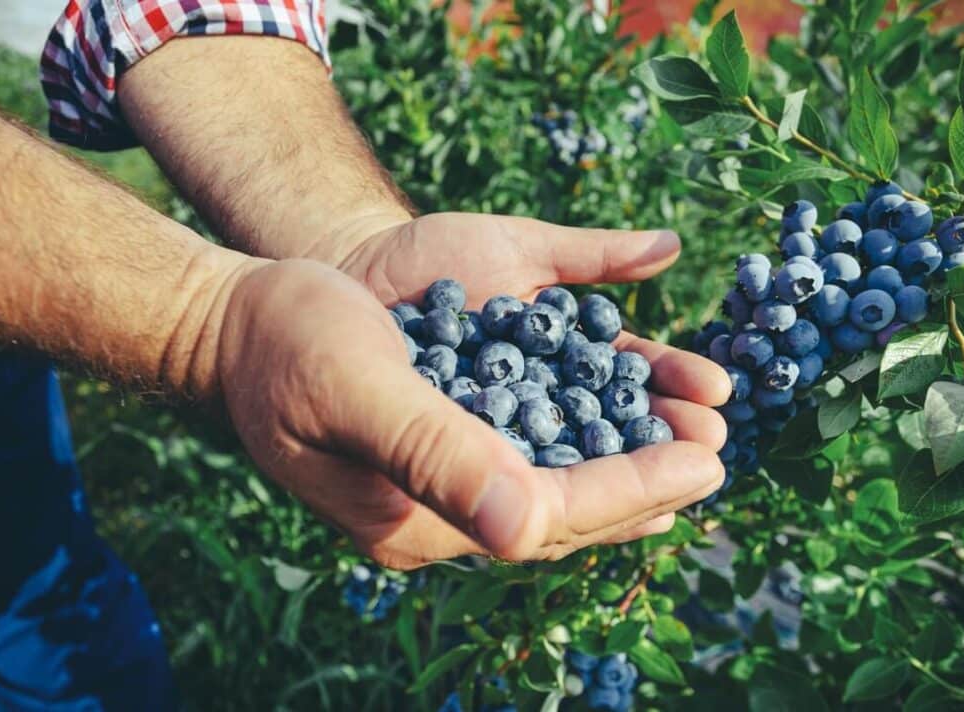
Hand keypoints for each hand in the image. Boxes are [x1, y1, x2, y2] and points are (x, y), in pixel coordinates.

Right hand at [214, 234, 726, 571]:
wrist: (242, 325)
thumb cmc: (288, 342)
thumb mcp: (356, 385)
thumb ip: (435, 454)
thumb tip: (527, 525)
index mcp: (412, 518)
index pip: (545, 518)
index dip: (630, 491)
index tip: (707, 464)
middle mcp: (433, 515)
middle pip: (561, 515)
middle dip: (645, 487)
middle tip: (721, 460)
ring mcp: (437, 487)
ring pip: (552, 492)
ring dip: (626, 472)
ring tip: (693, 452)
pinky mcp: (440, 451)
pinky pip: (530, 461)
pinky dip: (586, 448)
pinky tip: (625, 437)